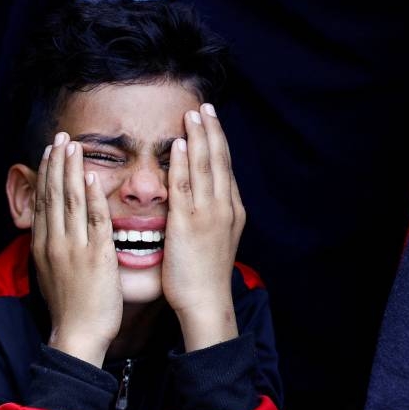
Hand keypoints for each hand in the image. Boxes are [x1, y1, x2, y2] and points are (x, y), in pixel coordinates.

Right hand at [32, 132, 121, 367]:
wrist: (77, 334)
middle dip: (57, 163)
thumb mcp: (51, 275)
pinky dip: (93, 197)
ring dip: (72, 171)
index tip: (49, 152)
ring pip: (71, 201)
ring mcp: (74, 249)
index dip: (46, 174)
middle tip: (60, 137)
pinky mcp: (96, 257)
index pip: (43, 201)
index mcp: (43, 247)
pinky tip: (93, 177)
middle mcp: (54, 243)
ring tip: (73, 146)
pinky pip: (94, 221)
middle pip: (53, 195)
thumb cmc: (70, 309)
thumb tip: (51, 234)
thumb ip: (52, 251)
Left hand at [161, 104, 244, 351]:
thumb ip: (208, 219)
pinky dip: (182, 162)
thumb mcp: (213, 241)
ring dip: (198, 137)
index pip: (225, 169)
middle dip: (212, 131)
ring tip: (192, 114)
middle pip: (219, 161)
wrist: (207, 302)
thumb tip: (201, 206)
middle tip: (205, 107)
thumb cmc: (204, 277)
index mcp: (231, 211)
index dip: (219, 142)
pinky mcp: (189, 223)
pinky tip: (177, 143)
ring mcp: (208, 214)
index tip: (212, 121)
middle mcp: (224, 208)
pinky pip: (185, 185)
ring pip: (204, 167)